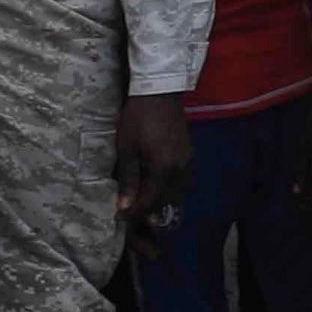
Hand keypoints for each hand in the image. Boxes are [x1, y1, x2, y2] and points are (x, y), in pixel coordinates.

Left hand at [116, 92, 194, 240]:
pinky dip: (173, 191)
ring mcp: (188, 163)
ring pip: (180, 195)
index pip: (150, 203)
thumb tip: (125, 206)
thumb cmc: (138, 118)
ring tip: (148, 206)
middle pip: (168, 203)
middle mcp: (180, 170)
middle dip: (151, 213)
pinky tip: (160, 188)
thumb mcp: (127, 149)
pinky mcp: (190, 155)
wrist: (160, 92)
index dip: (134, 214)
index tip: (121, 219)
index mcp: (163, 169)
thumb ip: (128, 180)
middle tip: (134, 216)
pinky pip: (185, 182)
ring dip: (164, 204)